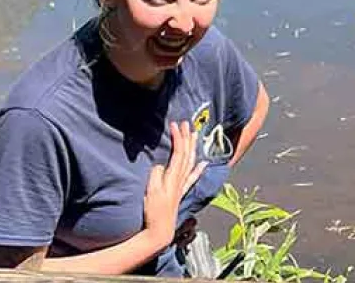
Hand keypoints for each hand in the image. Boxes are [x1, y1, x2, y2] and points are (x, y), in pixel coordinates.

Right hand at [143, 119, 206, 243]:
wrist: (160, 230)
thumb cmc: (154, 211)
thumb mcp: (151, 192)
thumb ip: (156, 176)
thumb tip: (160, 165)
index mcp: (173, 177)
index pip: (179, 152)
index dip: (178, 138)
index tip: (175, 125)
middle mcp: (180, 180)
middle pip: (187, 154)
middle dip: (187, 138)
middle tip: (187, 123)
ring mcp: (182, 186)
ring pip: (191, 162)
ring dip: (193, 147)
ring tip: (195, 134)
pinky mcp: (180, 192)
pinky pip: (192, 177)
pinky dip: (199, 168)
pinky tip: (204, 163)